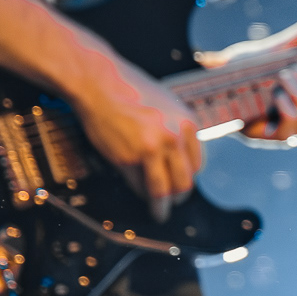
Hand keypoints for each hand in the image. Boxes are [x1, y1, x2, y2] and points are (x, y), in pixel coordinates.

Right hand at [68, 52, 203, 220]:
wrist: (100, 83)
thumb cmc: (130, 91)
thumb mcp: (167, 105)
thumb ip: (177, 130)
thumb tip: (179, 158)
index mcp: (187, 124)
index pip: (196, 164)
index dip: (188, 177)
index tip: (182, 183)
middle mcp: (174, 138)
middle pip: (184, 181)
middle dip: (179, 196)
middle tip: (174, 203)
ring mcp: (151, 149)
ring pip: (163, 190)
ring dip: (162, 206)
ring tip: (160, 213)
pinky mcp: (129, 158)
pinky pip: (139, 184)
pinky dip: (140, 193)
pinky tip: (140, 194)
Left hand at [198, 10, 296, 143]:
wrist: (215, 71)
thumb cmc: (249, 64)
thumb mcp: (280, 47)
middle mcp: (293, 124)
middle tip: (292, 71)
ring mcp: (279, 132)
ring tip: (281, 78)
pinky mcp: (262, 137)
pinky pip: (288, 133)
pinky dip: (288, 109)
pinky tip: (276, 94)